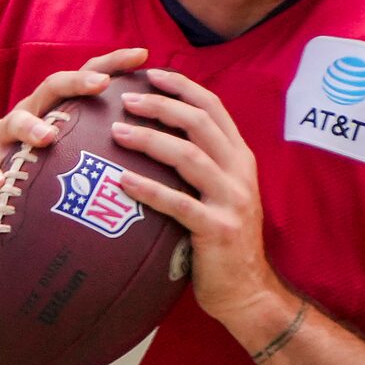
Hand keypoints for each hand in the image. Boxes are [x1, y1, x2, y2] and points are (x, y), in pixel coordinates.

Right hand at [0, 47, 150, 215]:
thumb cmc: (47, 174)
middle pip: (52, 87)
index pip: (87, 77)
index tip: (143, 55)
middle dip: (76, 82)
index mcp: (59, 108)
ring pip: (14, 122)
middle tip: (101, 84)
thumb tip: (168, 148)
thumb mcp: (78, 154)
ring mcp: (4, 136)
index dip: (112, 64)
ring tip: (47, 137)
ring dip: (31, 127)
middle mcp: (31, 112)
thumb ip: (110, 145)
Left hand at [107, 69, 297, 341]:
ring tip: (116, 132)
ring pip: (190, 157)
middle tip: (124, 98)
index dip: (182, 87)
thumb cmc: (219, 241)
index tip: (149, 72)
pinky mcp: (217, 230)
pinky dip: (149, 190)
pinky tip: (120, 181)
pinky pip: (179, 204)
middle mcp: (240, 173)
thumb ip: (197, 164)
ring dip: (150, 140)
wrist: (248, 292)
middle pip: (200, 123)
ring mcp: (232, 201)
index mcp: (240, 158)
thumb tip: (154, 132)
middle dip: (161, 105)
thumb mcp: (216, 193)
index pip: (213, 108)